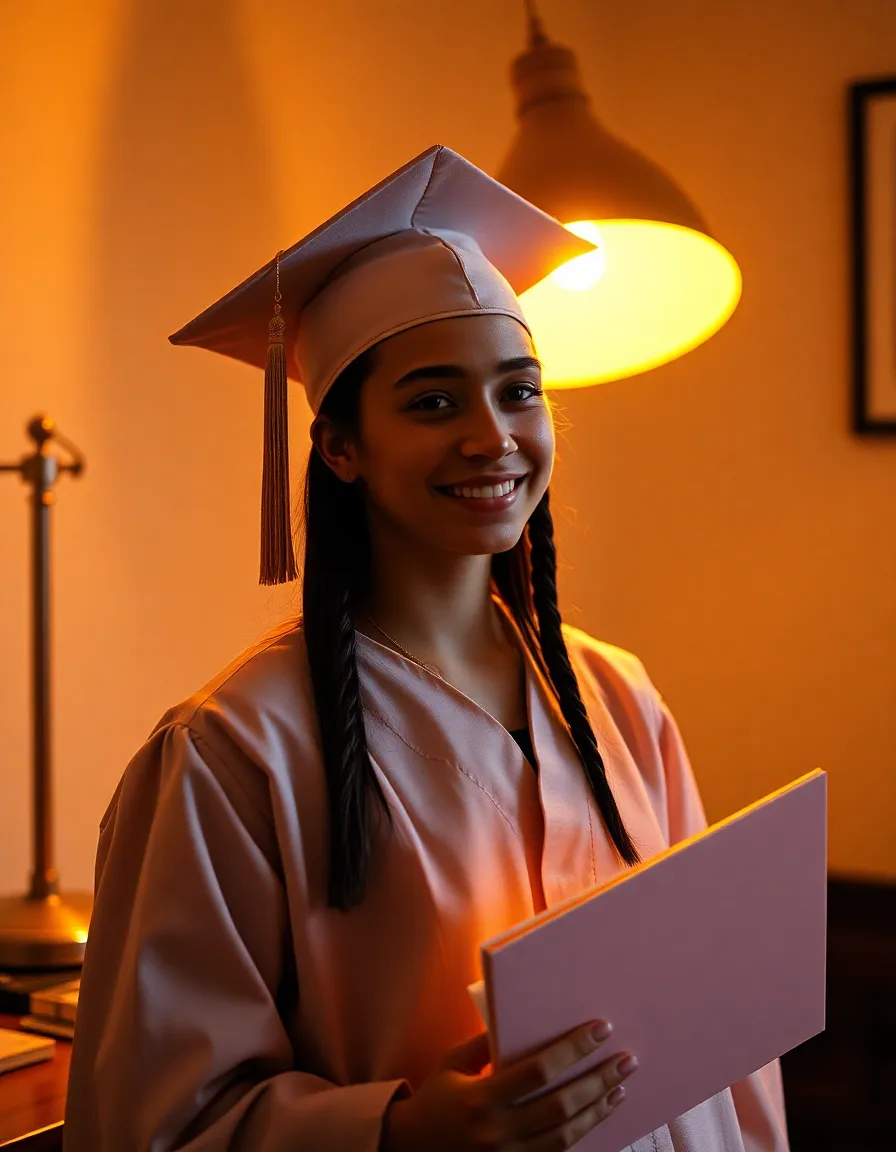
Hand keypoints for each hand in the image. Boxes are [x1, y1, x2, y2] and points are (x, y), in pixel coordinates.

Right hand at [380, 1020, 636, 1151]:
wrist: (413, 1150)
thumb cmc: (436, 1098)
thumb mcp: (453, 1063)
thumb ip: (485, 1043)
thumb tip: (522, 1020)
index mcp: (481, 1098)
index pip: (539, 1070)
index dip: (574, 1049)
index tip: (601, 1029)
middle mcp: (498, 1132)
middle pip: (562, 1105)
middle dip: (598, 1079)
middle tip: (627, 1059)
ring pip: (567, 1135)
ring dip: (598, 1110)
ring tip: (620, 1087)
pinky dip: (582, 1135)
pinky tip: (599, 1115)